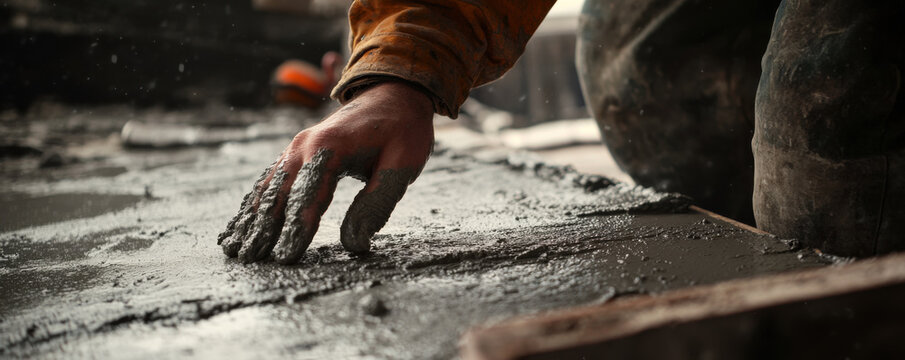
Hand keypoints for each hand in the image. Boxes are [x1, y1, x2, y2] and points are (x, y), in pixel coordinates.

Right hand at [218, 81, 434, 263]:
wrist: (394, 92)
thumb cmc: (403, 130)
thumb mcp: (402, 164)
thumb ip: (377, 204)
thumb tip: (355, 244)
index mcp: (331, 147)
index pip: (308, 196)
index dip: (297, 230)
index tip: (285, 260)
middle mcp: (304, 145)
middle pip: (278, 194)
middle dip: (263, 230)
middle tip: (249, 262)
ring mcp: (296, 147)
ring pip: (267, 188)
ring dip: (250, 219)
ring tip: (233, 249)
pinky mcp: (296, 152)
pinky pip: (270, 180)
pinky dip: (254, 204)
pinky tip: (239, 225)